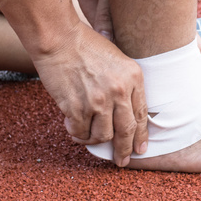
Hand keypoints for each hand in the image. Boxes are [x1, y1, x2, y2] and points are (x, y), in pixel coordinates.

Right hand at [33, 22, 148, 166]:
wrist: (59, 39)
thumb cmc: (85, 45)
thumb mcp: (117, 59)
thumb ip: (124, 84)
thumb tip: (126, 113)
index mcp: (133, 77)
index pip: (141, 114)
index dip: (141, 136)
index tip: (140, 149)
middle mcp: (119, 91)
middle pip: (125, 131)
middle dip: (124, 150)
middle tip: (121, 161)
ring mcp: (98, 101)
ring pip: (103, 136)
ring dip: (95, 140)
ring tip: (88, 136)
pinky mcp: (77, 108)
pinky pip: (81, 132)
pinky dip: (78, 134)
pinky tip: (73, 128)